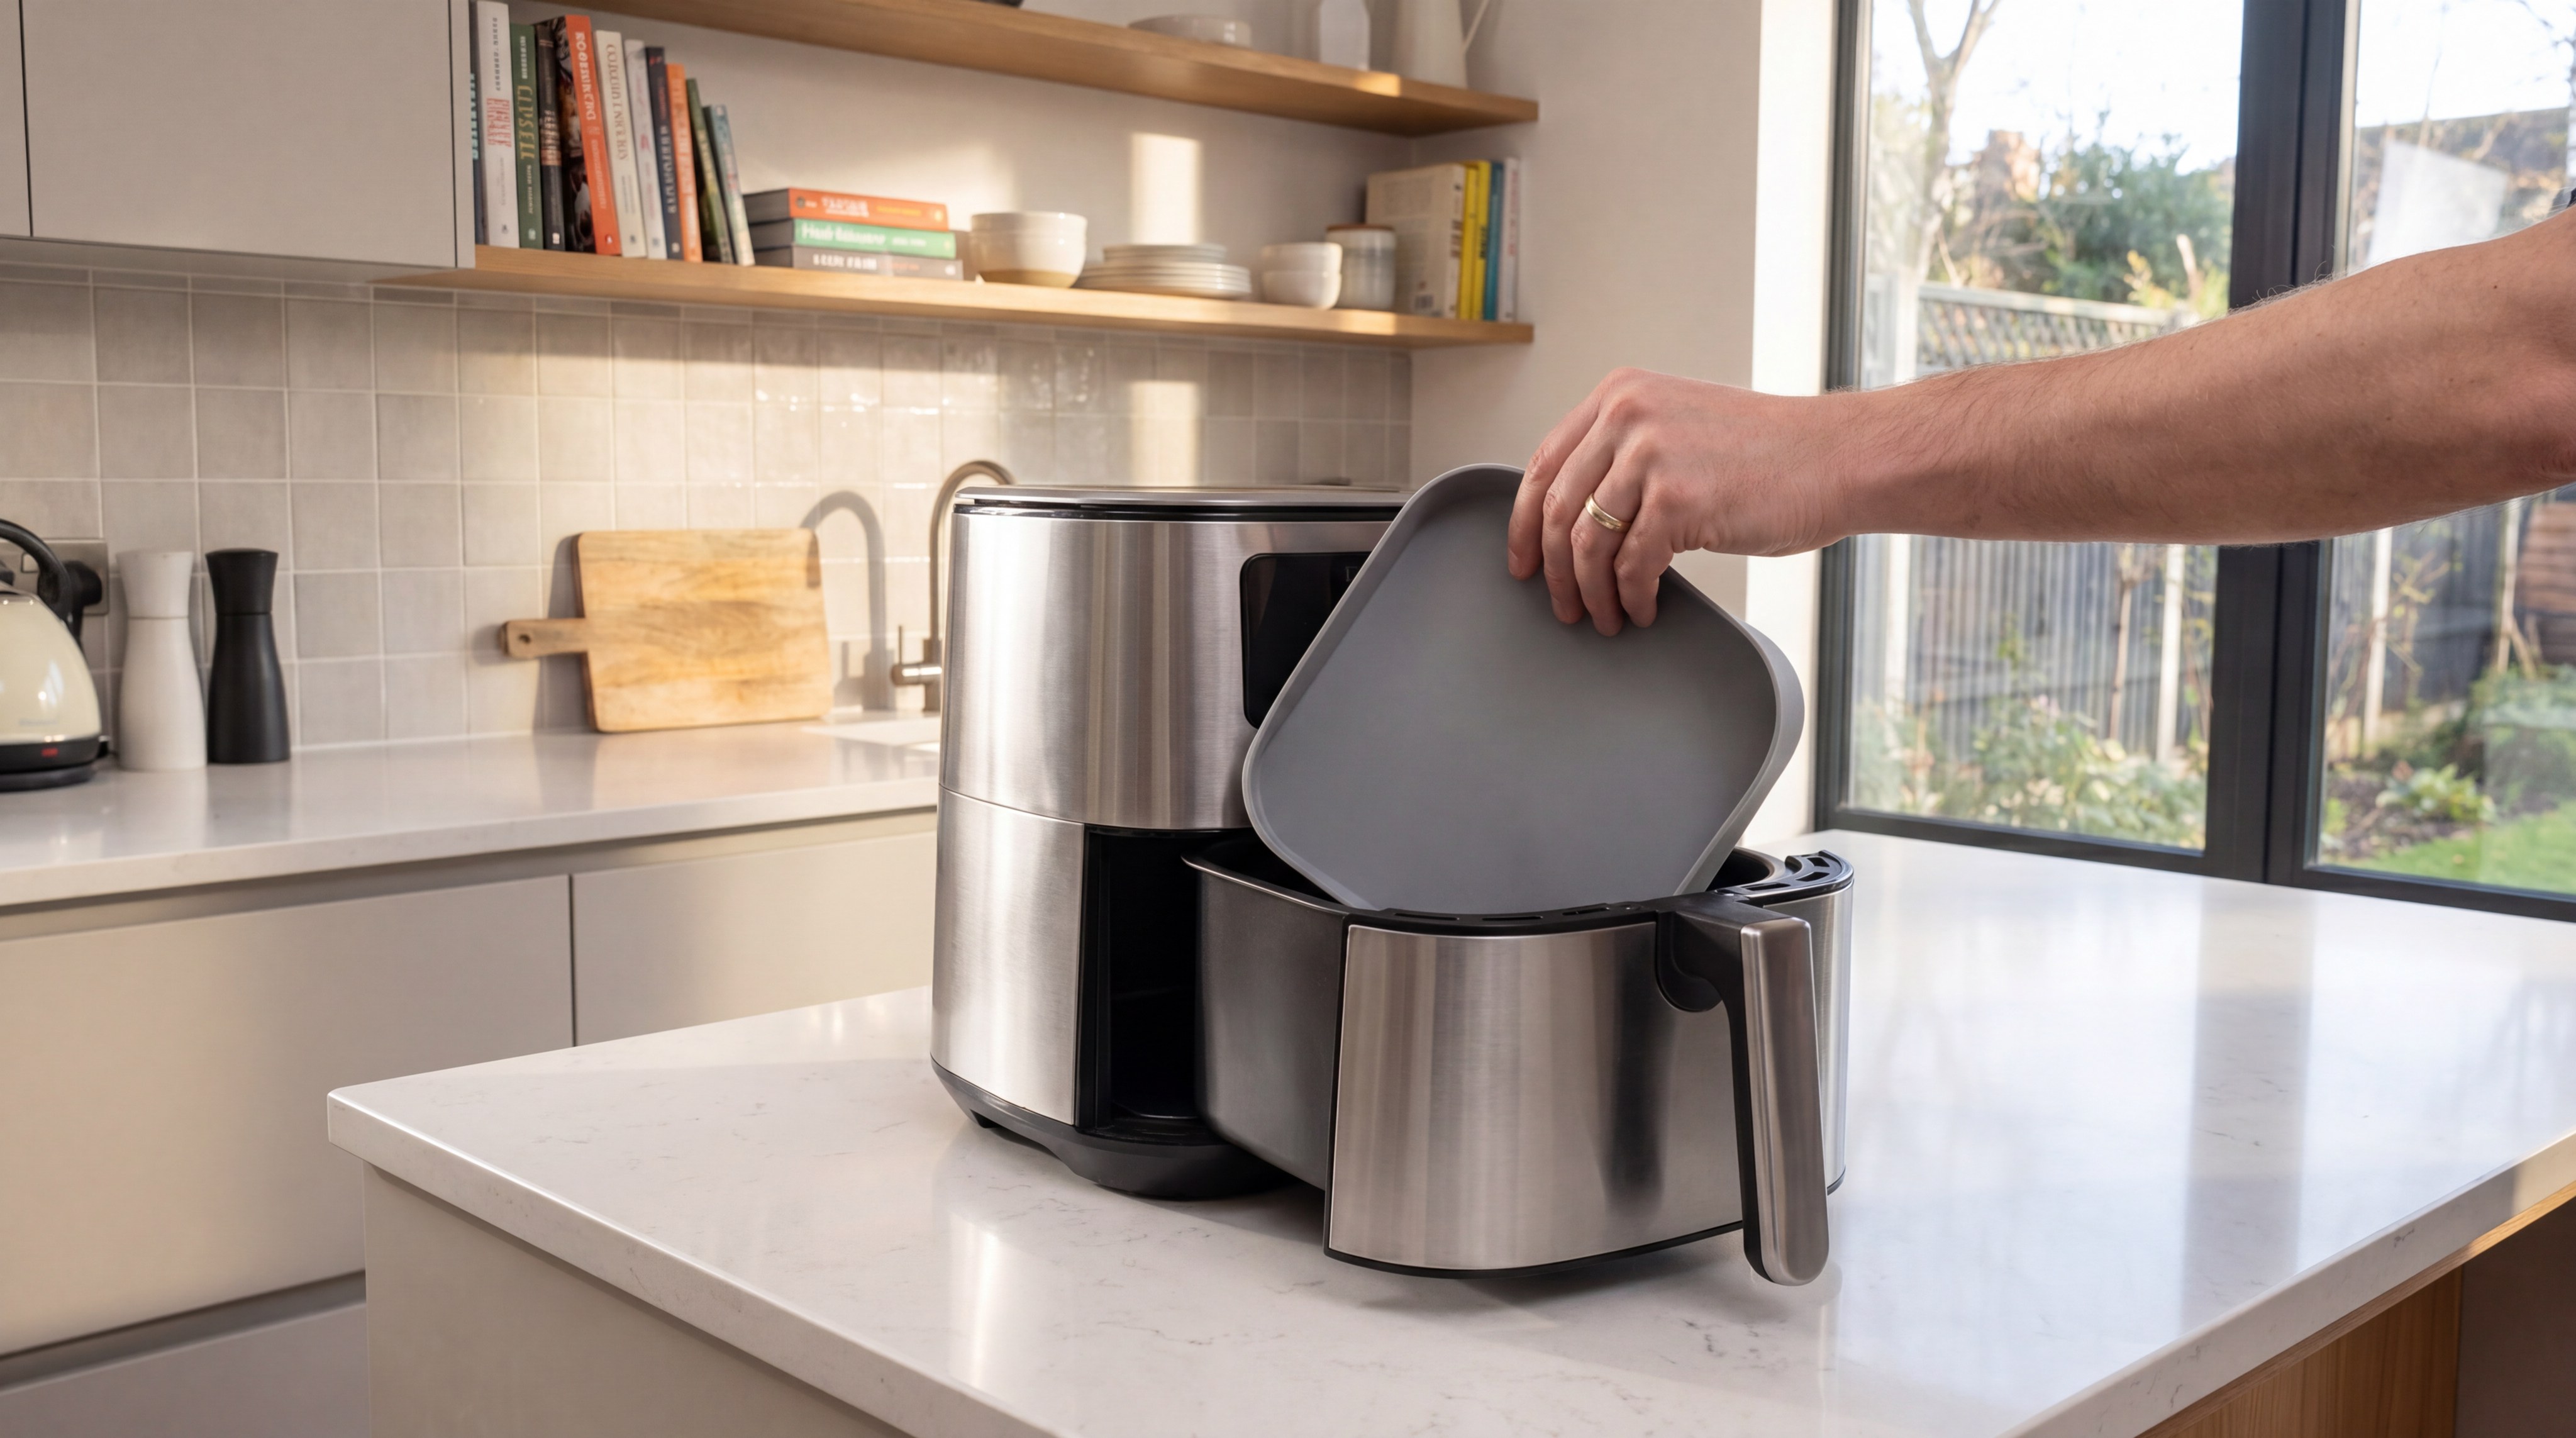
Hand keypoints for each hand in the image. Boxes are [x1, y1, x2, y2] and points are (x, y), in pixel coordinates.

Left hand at [1507, 369, 1841, 633]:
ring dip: (1591, 594)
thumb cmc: (1771, 452)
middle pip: (1556, 511)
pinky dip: (1630, 598)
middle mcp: (1627, 416)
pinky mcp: (1677, 501)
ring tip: (1606, 617)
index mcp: (1621, 394)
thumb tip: (1579, 513)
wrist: (1839, 457)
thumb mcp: (1680, 426)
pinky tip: (1643, 609)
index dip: (1521, 523)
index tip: (1522, 561)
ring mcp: (1650, 457)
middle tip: (1563, 605)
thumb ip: (1626, 453)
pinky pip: (1630, 568)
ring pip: (1586, 545)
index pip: (1544, 464)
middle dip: (1553, 571)